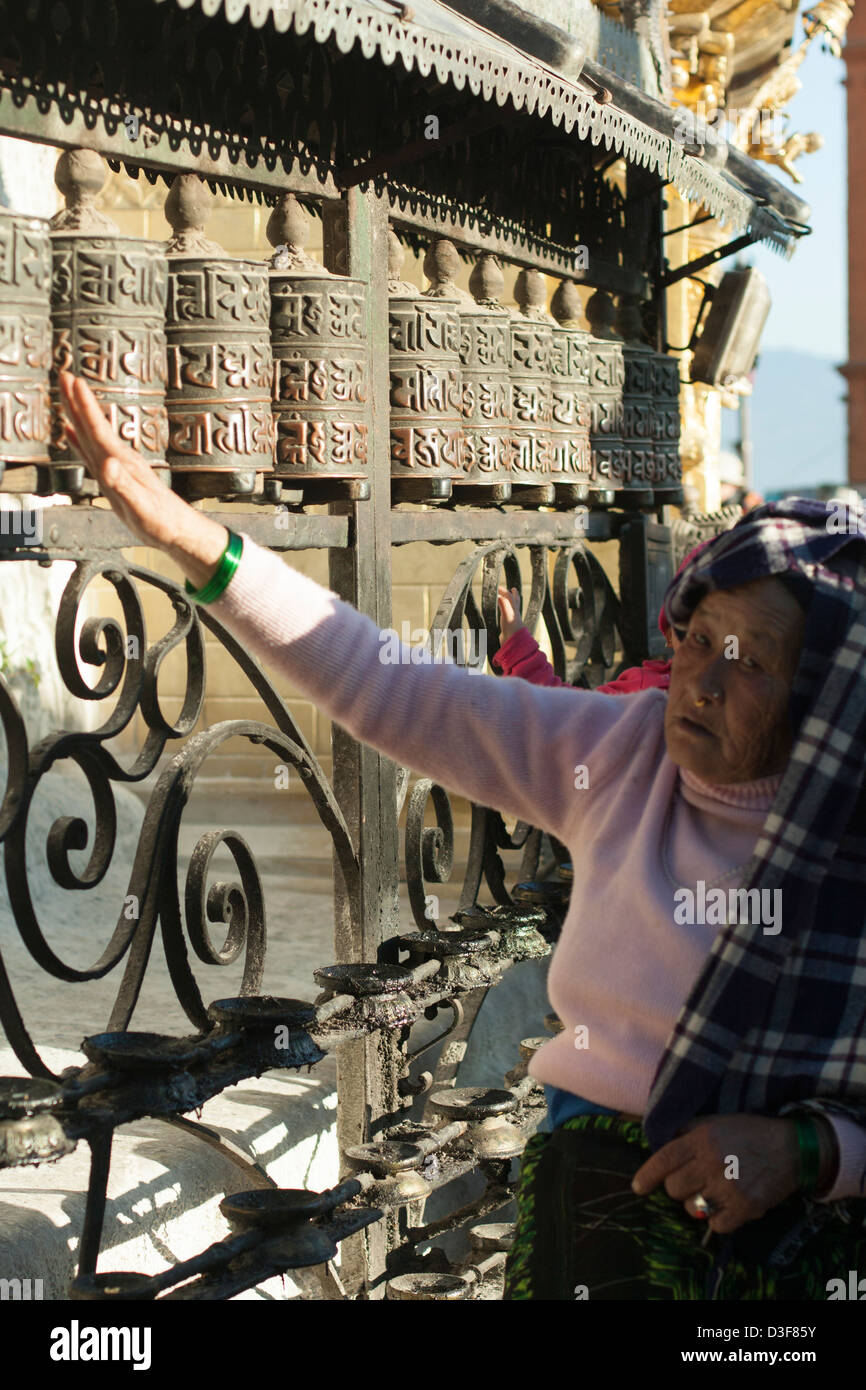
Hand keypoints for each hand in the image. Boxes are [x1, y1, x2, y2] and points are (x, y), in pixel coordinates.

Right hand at [59, 372, 228, 588]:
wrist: (179, 531)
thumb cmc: (162, 522)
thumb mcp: (140, 507)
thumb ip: (123, 486)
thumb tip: (107, 464)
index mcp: (121, 464)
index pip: (98, 429)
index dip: (83, 406)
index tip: (72, 381)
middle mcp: (119, 461)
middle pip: (93, 426)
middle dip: (78, 401)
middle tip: (64, 375)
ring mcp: (118, 467)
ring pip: (91, 435)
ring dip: (78, 416)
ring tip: (66, 396)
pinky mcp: (117, 477)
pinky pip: (93, 453)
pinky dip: (80, 441)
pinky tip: (73, 434)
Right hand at [497, 585, 524, 642]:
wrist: (513, 642)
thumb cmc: (511, 628)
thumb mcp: (507, 614)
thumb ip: (503, 605)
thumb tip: (499, 596)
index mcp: (514, 610)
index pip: (510, 597)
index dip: (504, 591)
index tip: (497, 588)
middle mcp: (514, 614)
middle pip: (515, 602)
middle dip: (514, 595)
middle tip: (513, 589)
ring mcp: (511, 621)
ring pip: (511, 610)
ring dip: (509, 604)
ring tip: (507, 601)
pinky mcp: (508, 627)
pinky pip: (507, 618)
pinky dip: (505, 614)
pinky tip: (503, 616)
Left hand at [631, 1114, 800, 1234]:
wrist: (791, 1148)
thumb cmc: (750, 1133)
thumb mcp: (716, 1122)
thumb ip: (688, 1131)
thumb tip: (662, 1145)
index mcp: (702, 1138)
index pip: (664, 1159)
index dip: (647, 1175)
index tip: (638, 1187)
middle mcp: (711, 1162)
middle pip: (674, 1188)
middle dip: (679, 1187)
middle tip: (695, 1181)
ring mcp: (728, 1186)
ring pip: (692, 1208)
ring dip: (698, 1203)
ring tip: (714, 1191)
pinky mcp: (745, 1207)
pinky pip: (715, 1225)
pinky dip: (719, 1220)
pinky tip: (729, 1206)